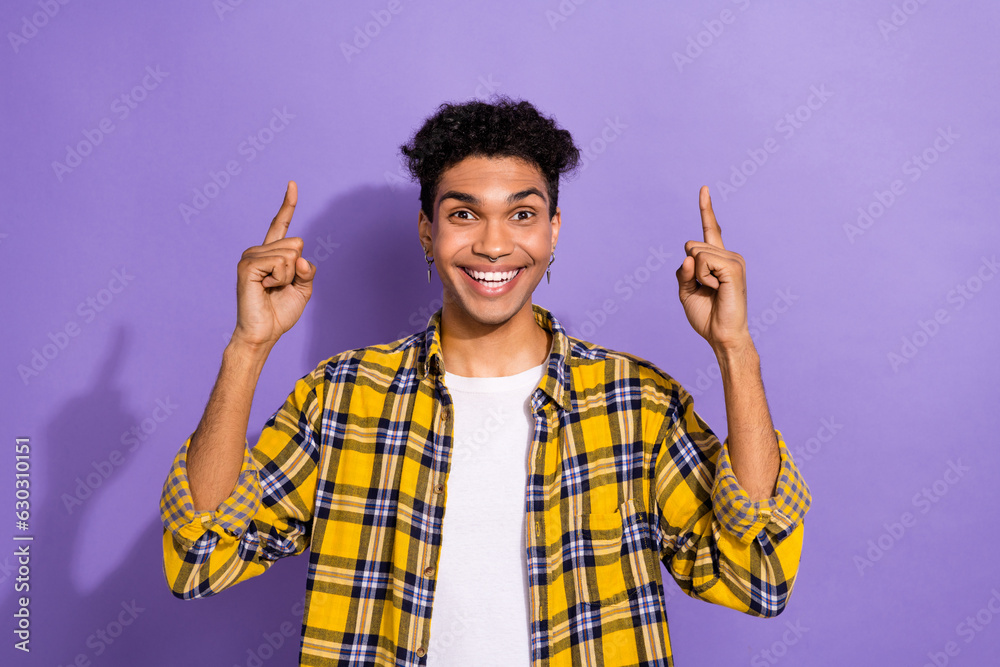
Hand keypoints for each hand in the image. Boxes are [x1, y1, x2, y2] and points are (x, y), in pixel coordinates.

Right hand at [232, 181, 315, 348]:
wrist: (264, 333)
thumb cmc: (280, 312)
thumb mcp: (303, 288)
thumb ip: (307, 270)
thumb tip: (300, 258)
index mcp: (271, 254)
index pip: (280, 225)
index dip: (288, 205)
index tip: (293, 184)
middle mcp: (258, 251)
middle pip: (297, 243)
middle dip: (297, 270)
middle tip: (280, 287)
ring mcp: (250, 256)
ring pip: (290, 254)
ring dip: (288, 277)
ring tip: (271, 289)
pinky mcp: (248, 266)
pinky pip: (281, 263)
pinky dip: (281, 279)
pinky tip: (266, 288)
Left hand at [676, 186, 750, 351]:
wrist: (722, 335)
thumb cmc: (707, 316)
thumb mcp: (687, 291)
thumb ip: (684, 271)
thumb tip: (687, 256)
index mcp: (718, 259)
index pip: (710, 229)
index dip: (706, 209)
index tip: (704, 189)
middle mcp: (729, 255)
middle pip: (690, 245)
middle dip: (688, 270)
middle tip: (705, 290)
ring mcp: (733, 259)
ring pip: (694, 253)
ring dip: (696, 276)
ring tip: (713, 291)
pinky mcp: (733, 267)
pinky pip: (702, 261)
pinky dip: (703, 278)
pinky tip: (717, 289)